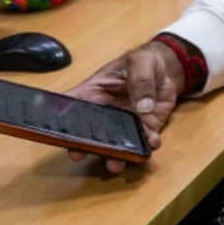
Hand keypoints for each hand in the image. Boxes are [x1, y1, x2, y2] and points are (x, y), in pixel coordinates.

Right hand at [64, 41, 183, 172]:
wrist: (168, 70)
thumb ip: (141, 80)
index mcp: (95, 92)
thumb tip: (142, 107)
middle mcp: (106, 112)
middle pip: (89, 132)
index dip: (60, 117)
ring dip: (116, 156)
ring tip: (115, 163)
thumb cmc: (145, 61)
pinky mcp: (145, 130)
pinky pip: (143, 143)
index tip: (55, 129)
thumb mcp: (140, 62)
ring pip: (115, 145)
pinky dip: (147, 146)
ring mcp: (125, 124)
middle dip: (83, 145)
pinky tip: (151, 142)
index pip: (72, 105)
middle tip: (78, 154)